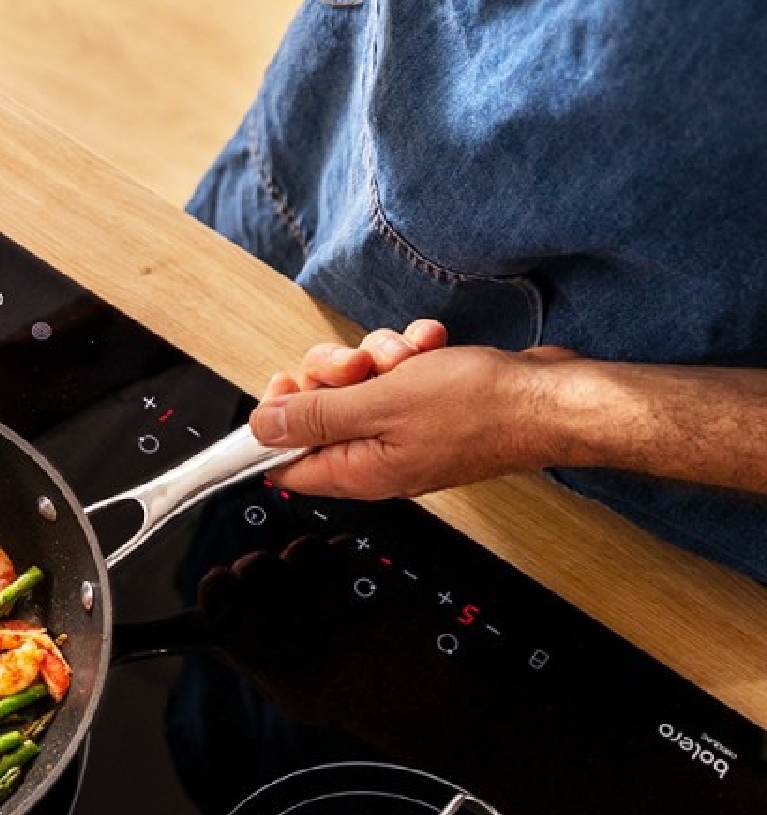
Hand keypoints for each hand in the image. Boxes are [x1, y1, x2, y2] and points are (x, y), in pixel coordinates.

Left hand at [251, 320, 575, 497]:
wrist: (552, 398)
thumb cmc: (480, 408)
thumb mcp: (380, 405)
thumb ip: (315, 417)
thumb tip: (261, 428)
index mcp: (357, 471)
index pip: (284, 463)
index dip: (276, 421)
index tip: (288, 385)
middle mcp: (375, 456)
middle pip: (318, 412)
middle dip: (333, 373)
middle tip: (359, 364)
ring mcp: (403, 430)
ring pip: (359, 383)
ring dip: (378, 355)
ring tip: (410, 352)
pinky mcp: (429, 406)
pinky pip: (397, 374)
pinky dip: (411, 352)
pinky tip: (432, 344)